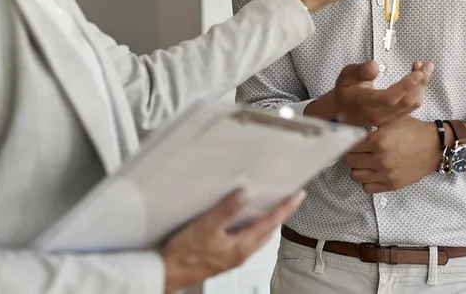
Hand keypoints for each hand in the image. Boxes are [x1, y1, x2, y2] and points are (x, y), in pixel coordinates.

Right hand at [162, 189, 304, 292]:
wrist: (167, 273)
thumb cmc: (185, 255)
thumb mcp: (207, 226)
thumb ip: (228, 209)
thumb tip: (246, 193)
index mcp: (242, 246)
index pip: (272, 222)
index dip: (286, 207)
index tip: (298, 196)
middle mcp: (241, 253)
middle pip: (268, 231)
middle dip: (279, 215)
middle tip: (287, 200)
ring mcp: (232, 256)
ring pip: (257, 236)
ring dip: (265, 222)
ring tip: (269, 207)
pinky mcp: (223, 257)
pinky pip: (244, 240)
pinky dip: (250, 228)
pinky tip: (240, 222)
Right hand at [311, 61, 432, 126]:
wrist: (342, 111)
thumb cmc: (345, 90)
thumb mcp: (346, 75)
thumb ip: (360, 71)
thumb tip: (375, 65)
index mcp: (366, 103)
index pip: (390, 97)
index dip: (406, 86)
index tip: (418, 72)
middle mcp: (379, 114)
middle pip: (406, 101)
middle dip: (420, 83)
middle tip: (427, 65)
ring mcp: (388, 118)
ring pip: (411, 104)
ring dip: (421, 86)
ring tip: (422, 67)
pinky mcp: (394, 117)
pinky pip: (411, 106)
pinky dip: (418, 91)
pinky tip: (418, 78)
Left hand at [342, 116, 439, 192]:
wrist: (435, 147)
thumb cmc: (414, 130)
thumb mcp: (392, 120)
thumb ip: (373, 123)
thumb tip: (353, 123)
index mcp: (378, 140)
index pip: (349, 145)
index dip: (348, 142)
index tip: (350, 141)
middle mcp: (379, 159)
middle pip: (349, 161)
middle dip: (351, 155)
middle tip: (357, 151)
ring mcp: (385, 174)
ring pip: (355, 176)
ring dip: (358, 168)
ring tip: (365, 162)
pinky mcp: (392, 184)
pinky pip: (367, 188)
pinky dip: (367, 181)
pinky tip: (373, 172)